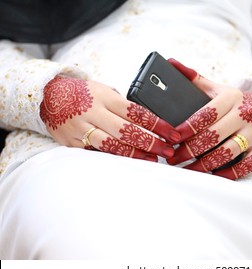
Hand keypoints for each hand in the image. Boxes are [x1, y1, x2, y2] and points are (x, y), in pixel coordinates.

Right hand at [40, 75, 180, 160]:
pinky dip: (114, 158)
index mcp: (105, 97)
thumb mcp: (104, 91)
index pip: (137, 112)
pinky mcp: (71, 142)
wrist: (48, 95)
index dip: (158, 125)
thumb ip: (123, 106)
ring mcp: (80, 128)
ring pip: (111, 145)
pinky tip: (129, 162)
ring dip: (134, 154)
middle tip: (168, 151)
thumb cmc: (85, 93)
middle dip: (151, 143)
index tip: (173, 134)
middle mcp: (93, 112)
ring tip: (152, 160)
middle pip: (126, 131)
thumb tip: (149, 123)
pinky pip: (96, 153)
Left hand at [167, 59, 251, 179]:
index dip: (187, 128)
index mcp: (232, 97)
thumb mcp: (219, 88)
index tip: (172, 137)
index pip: (206, 114)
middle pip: (213, 136)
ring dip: (204, 165)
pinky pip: (245, 166)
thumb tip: (171, 63)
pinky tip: (212, 175)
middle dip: (189, 150)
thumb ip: (195, 79)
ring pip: (227, 153)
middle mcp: (246, 114)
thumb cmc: (237, 100)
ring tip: (187, 170)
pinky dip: (228, 174)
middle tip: (173, 158)